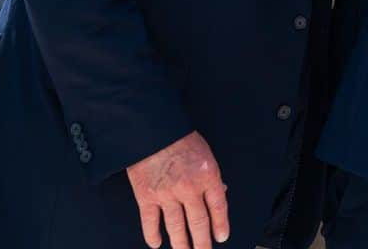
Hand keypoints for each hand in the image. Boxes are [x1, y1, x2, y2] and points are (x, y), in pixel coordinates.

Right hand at [126, 131, 229, 248]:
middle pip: (199, 222)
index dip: (220, 225)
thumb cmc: (180, 138)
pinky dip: (152, 235)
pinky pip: (150, 222)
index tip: (221, 238)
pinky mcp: (146, 196)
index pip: (218, 207)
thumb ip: (212, 176)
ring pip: (176, 227)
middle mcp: (189, 188)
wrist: (152, 129)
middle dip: (202, 242)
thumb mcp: (205, 154)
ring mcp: (167, 195)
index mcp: (207, 176)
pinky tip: (157, 244)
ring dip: (181, 244)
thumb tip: (220, 194)